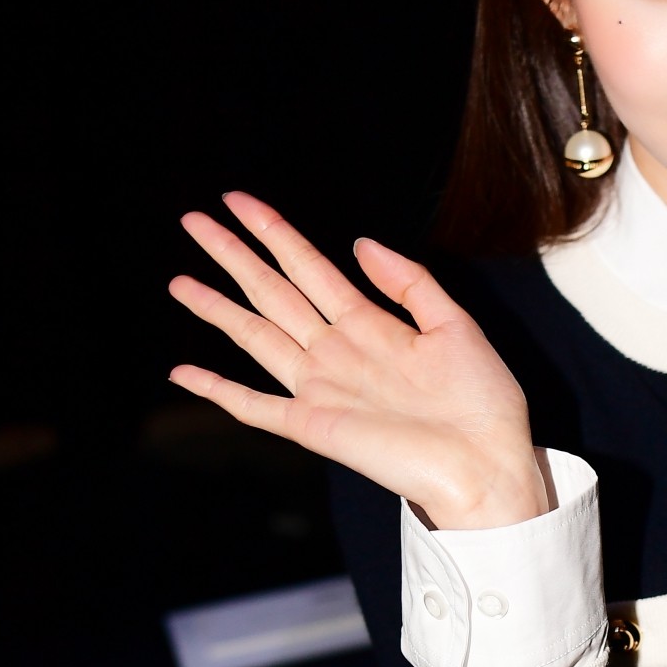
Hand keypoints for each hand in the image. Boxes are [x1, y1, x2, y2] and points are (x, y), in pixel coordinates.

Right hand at [168, 192, 547, 529]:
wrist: (487, 465)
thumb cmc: (481, 404)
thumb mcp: (454, 325)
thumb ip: (409, 282)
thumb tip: (361, 242)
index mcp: (369, 325)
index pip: (308, 266)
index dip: (274, 232)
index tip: (238, 200)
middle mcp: (337, 352)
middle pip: (272, 292)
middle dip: (233, 255)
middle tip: (193, 220)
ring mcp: (321, 388)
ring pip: (256, 337)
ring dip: (216, 309)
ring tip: (179, 281)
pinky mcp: (315, 426)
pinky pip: (256, 407)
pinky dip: (219, 391)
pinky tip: (183, 373)